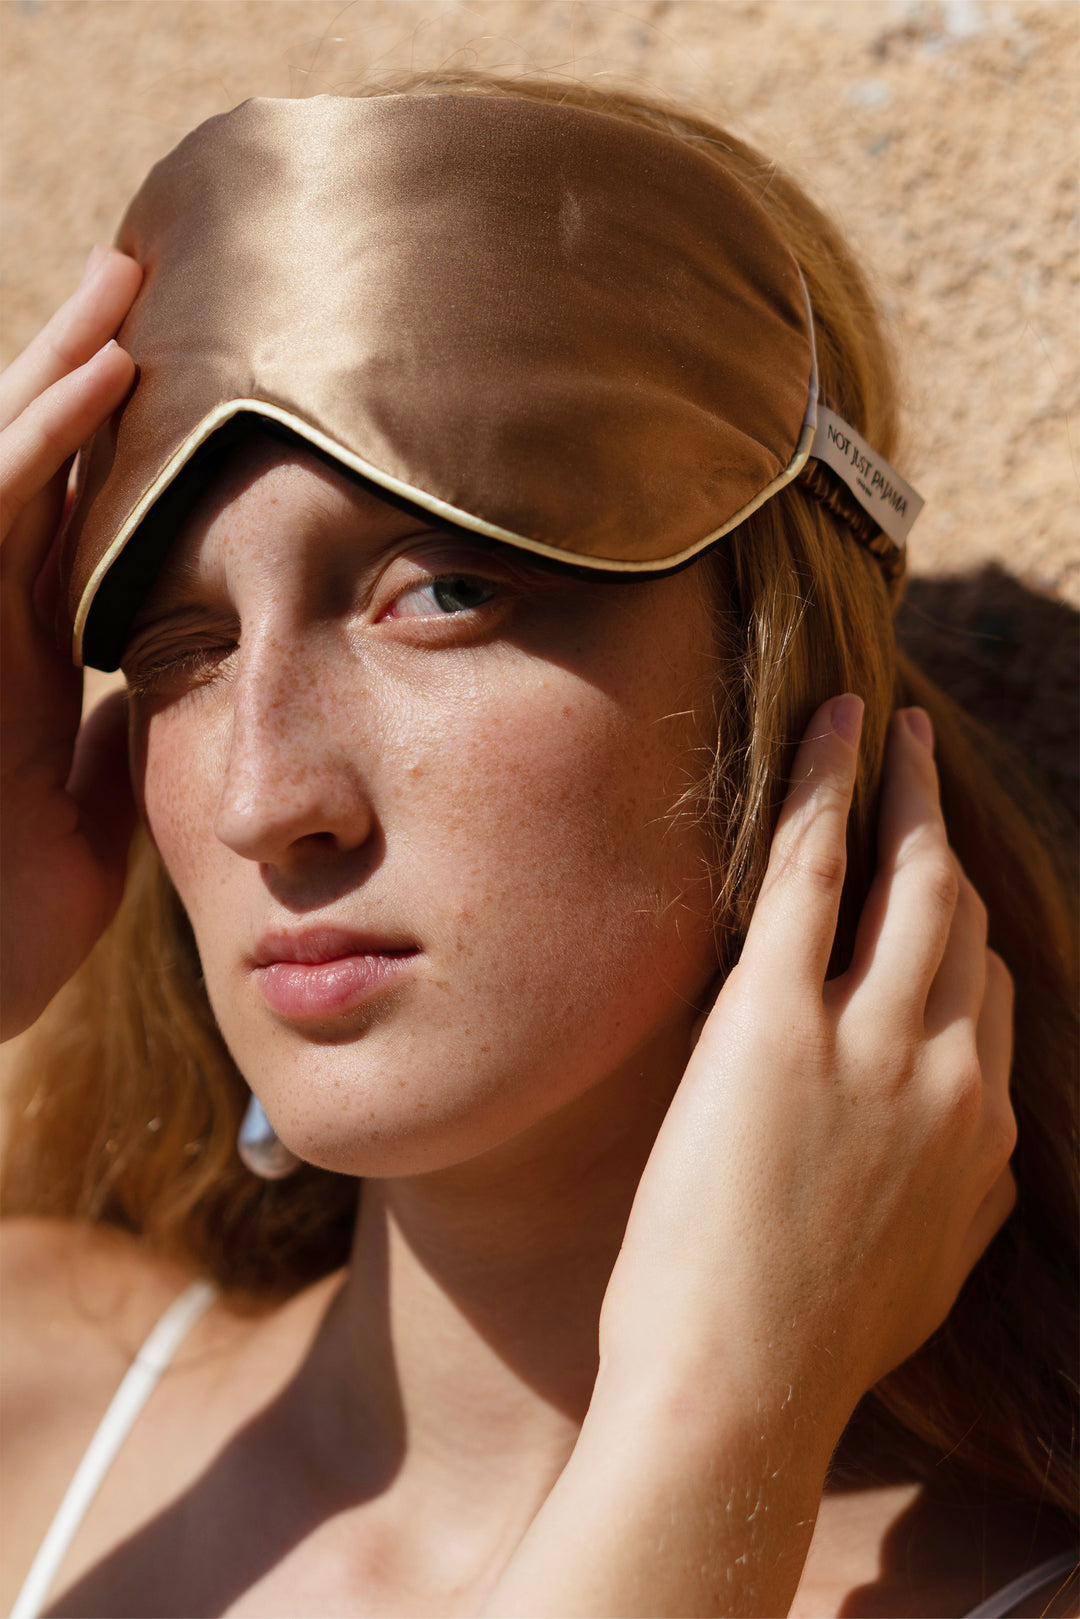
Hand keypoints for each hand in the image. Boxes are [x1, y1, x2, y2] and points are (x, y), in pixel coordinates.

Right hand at [1, 248, 142, 1038]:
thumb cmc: (5, 919)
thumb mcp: (87, 812)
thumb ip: (113, 744)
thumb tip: (154, 699)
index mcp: (25, 654)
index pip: (74, 521)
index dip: (119, 445)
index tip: (186, 382)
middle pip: (37, 467)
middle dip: (84, 371)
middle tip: (149, 279)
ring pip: (1, 465)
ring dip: (60, 370)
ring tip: (128, 281)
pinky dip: (39, 447)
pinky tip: (100, 378)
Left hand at [602, 693, 1015, 1415]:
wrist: (737, 1391)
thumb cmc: (808, 1344)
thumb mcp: (928, 1268)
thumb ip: (969, 1195)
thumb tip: (985, 1153)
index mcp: (984, 1131)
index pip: (994, 992)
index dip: (963, 926)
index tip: (935, 882)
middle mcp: (952, 1070)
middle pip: (964, 919)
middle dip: (945, 833)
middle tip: (921, 766)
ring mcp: (870, 1040)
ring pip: (914, 875)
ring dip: (906, 786)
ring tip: (891, 728)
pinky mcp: (776, 1019)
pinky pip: (817, 868)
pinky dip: (831, 783)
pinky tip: (837, 723)